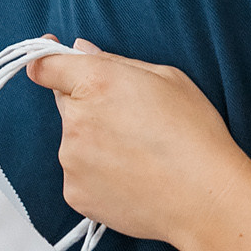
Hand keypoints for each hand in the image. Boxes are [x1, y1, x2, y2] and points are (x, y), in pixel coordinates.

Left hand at [28, 41, 247, 245]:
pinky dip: (99, 174)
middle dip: (89, 105)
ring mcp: (71, 159)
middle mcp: (75, 119)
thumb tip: (81, 51)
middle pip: (66, 103)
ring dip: (95, 142)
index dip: (48, 62)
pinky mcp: (74, 193)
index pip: (46, 66)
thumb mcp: (168, 79)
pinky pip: (79, 174)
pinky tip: (132, 177)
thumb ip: (115, 62)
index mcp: (97, 82)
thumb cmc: (195, 133)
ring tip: (139, 155)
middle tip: (132, 120)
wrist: (204, 198)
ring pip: (74, 141)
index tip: (54, 63)